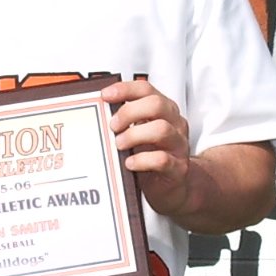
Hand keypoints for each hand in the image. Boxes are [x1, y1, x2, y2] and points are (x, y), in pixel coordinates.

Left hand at [102, 77, 194, 217]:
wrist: (175, 187)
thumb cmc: (152, 156)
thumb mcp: (139, 133)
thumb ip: (125, 121)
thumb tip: (97, 113)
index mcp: (164, 111)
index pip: (146, 89)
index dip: (125, 89)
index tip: (105, 95)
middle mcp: (175, 124)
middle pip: (156, 105)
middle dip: (129, 112)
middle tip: (113, 126)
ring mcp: (178, 145)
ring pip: (162, 129)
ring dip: (134, 135)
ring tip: (119, 144)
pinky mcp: (178, 168)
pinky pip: (162, 160)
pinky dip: (142, 160)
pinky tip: (129, 163)